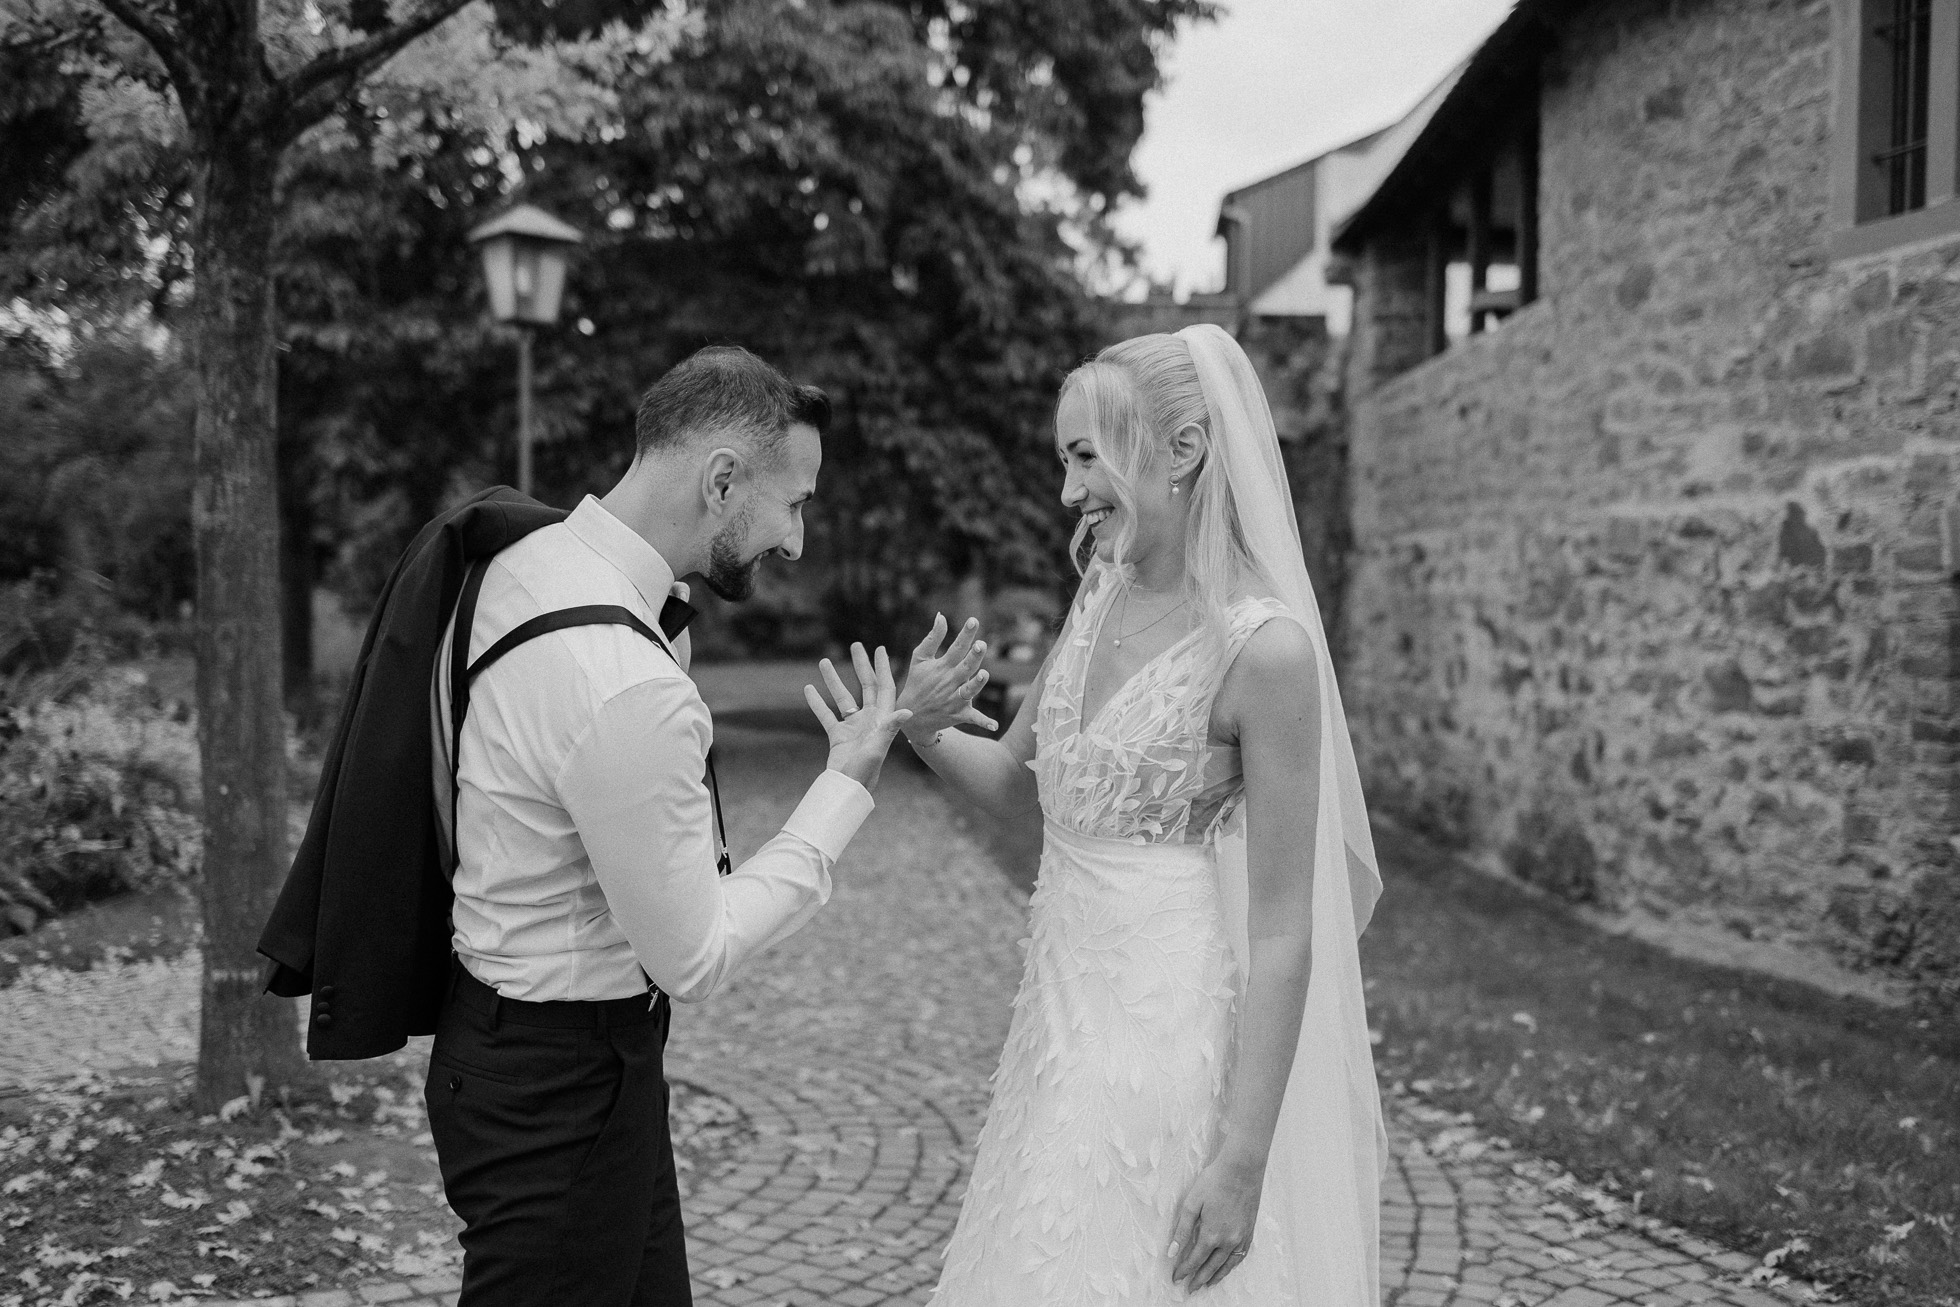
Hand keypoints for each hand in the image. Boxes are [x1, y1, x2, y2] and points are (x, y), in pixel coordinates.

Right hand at [804, 643, 911, 791]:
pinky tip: (808, 688)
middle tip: (855, 645)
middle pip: (865, 686)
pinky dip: (817, 702)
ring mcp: (853, 727)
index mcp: (881, 718)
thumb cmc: (866, 771)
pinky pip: (826, 715)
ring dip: (833, 680)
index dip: (882, 668)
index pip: (884, 687)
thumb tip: (907, 710)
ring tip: (823, 661)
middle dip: (861, 666)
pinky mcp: (838, 736)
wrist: (848, 789)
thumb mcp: (878, 747)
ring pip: (842, 697)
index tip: (879, 649)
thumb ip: (889, 727)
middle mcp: (869, 719)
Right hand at [896, 613, 996, 742]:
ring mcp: (954, 700)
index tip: (973, 620)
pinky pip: (973, 718)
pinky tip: (994, 725)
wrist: (910, 716)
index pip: (956, 648)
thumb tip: (941, 615)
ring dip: (976, 684)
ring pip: (968, 691)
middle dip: (973, 657)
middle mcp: (949, 682)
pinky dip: (983, 722)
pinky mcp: (959, 714)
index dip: (965, 634)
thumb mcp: (919, 659)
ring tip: (984, 675)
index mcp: (942, 667)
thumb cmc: (917, 682)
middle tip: (981, 645)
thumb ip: (932, 637)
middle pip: (965, 668)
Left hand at [1167, 1155, 1262, 1291]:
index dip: (1184, 1271)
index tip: (1176, 1278)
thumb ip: (1182, 1230)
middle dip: (1199, 1279)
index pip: (1195, 1260)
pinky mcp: (1249, 1231)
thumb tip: (1171, 1252)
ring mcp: (1241, 1237)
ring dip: (1216, 1276)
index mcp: (1212, 1234)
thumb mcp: (1192, 1203)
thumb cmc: (1215, 1181)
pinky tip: (1227, 1267)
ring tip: (1207, 1284)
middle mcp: (1228, 1240)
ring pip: (1227, 1265)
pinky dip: (1232, 1265)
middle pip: (1211, 1267)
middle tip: (1189, 1289)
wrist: (1242, 1169)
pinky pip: (1241, 1256)